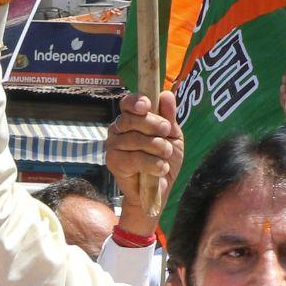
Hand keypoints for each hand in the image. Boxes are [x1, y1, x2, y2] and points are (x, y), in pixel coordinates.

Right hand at [105, 91, 183, 235]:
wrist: (159, 190)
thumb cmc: (164, 160)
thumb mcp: (172, 137)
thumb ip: (169, 117)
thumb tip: (166, 94)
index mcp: (131, 119)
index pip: (127, 103)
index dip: (135, 102)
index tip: (147, 106)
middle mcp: (118, 130)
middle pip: (131, 119)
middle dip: (153, 125)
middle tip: (166, 133)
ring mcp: (113, 146)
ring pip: (134, 139)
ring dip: (157, 147)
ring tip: (165, 156)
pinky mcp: (113, 162)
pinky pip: (133, 158)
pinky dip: (152, 163)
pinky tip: (159, 168)